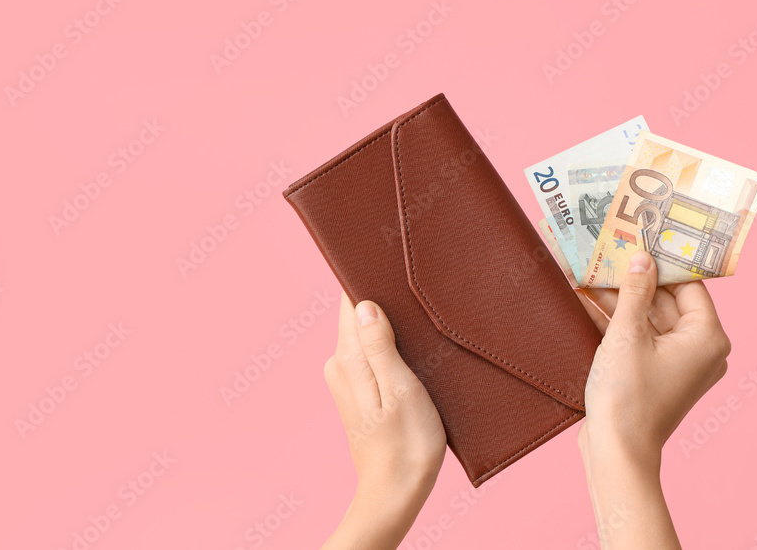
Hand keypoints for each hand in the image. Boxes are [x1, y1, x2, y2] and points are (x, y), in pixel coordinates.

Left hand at [321, 293, 445, 549]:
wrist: (396, 490)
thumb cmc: (406, 443)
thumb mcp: (401, 388)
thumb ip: (379, 344)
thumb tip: (364, 303)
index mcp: (348, 358)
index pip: (349, 301)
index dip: (369, 279)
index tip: (391, 267)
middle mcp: (339, 363)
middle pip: (357, 314)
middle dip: (382, 299)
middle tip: (415, 293)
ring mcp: (345, 377)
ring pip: (365, 332)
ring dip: (388, 323)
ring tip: (417, 319)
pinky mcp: (358, 390)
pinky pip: (369, 352)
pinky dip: (388, 344)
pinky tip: (411, 348)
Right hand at [575, 250, 730, 548]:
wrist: (615, 450)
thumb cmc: (626, 395)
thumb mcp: (626, 334)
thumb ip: (634, 292)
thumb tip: (641, 257)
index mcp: (707, 336)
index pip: (686, 284)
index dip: (659, 261)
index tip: (635, 237)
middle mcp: (699, 348)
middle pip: (664, 299)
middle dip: (630, 279)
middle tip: (603, 252)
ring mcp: (676, 362)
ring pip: (646, 317)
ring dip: (616, 298)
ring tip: (586, 272)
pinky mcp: (653, 373)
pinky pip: (637, 336)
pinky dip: (614, 321)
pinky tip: (584, 299)